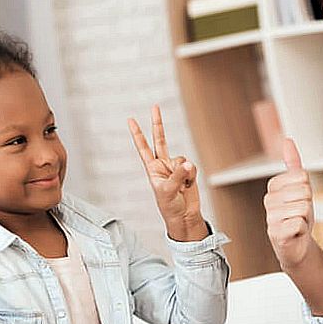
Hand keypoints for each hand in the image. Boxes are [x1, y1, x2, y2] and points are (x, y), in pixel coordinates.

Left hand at [128, 105, 206, 241]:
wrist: (184, 216)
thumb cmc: (170, 206)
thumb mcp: (168, 191)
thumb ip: (177, 175)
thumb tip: (188, 164)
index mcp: (152, 169)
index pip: (143, 147)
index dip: (137, 134)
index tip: (130, 120)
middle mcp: (162, 165)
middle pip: (160, 140)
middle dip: (158, 124)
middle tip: (154, 107)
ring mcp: (175, 168)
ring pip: (182, 159)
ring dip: (183, 172)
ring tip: (181, 186)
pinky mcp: (188, 172)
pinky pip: (192, 167)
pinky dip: (191, 176)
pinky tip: (188, 185)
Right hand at [264, 138, 314, 268]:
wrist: (296, 245)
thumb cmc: (297, 216)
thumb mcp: (298, 186)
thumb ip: (292, 163)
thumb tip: (287, 141)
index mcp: (273, 186)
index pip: (301, 176)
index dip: (307, 190)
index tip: (299, 200)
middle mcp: (268, 200)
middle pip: (304, 191)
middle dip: (308, 204)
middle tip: (300, 213)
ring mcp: (270, 216)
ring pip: (303, 207)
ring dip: (306, 218)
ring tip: (298, 222)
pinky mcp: (275, 232)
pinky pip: (300, 223)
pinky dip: (303, 229)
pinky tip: (296, 232)